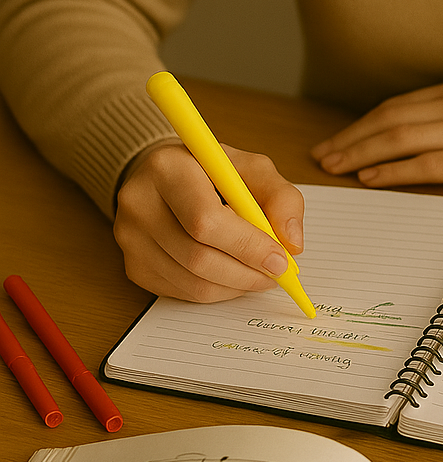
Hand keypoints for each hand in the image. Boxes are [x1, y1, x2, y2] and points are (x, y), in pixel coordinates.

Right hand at [114, 140, 304, 302]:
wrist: (164, 177)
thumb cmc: (211, 171)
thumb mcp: (250, 168)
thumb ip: (280, 197)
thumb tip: (292, 242)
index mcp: (167, 168)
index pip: (205, 220)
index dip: (247, 245)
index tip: (281, 259)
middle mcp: (139, 203)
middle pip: (198, 257)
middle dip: (247, 272)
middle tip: (277, 273)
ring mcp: (130, 238)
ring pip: (192, 282)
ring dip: (236, 286)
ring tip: (260, 274)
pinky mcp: (133, 265)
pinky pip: (182, 292)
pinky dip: (217, 291)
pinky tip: (232, 275)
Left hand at [310, 75, 442, 190]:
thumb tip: (420, 136)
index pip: (396, 106)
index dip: (361, 124)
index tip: (337, 139)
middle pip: (388, 120)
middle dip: (350, 139)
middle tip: (322, 156)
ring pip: (399, 139)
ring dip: (361, 154)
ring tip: (336, 168)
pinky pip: (426, 165)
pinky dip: (394, 171)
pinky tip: (372, 177)